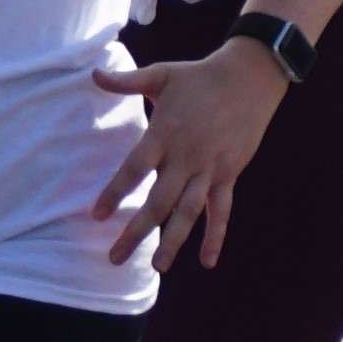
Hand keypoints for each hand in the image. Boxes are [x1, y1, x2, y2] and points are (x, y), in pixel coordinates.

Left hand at [90, 40, 291, 270]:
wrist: (250, 77)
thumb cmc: (200, 76)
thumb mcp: (161, 75)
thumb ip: (126, 81)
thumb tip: (93, 74)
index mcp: (164, 133)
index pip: (134, 170)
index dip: (115, 193)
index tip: (98, 216)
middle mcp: (186, 157)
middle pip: (158, 202)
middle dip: (136, 232)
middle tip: (114, 258)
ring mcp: (210, 168)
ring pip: (189, 213)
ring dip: (173, 242)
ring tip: (157, 267)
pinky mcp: (229, 174)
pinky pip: (221, 210)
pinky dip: (215, 236)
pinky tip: (207, 261)